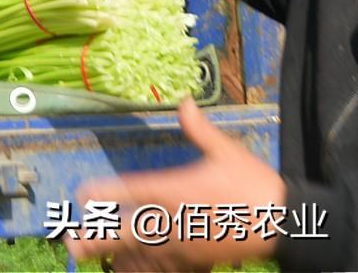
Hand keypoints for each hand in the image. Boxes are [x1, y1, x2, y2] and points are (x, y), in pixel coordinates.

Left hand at [64, 99, 284, 271]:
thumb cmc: (254, 184)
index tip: (81, 193)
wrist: (286, 224)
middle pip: (126, 232)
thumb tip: (185, 101)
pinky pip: (164, 268)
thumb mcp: (226, 152)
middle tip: (71, 243)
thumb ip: (199, 130)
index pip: (130, 192)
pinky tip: (127, 268)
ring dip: (113, 255)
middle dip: (97, 238)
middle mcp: (173, 220)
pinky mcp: (197, 261)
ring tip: (86, 257)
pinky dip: (144, 268)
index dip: (103, 193)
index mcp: (175, 190)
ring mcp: (184, 245)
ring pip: (140, 255)